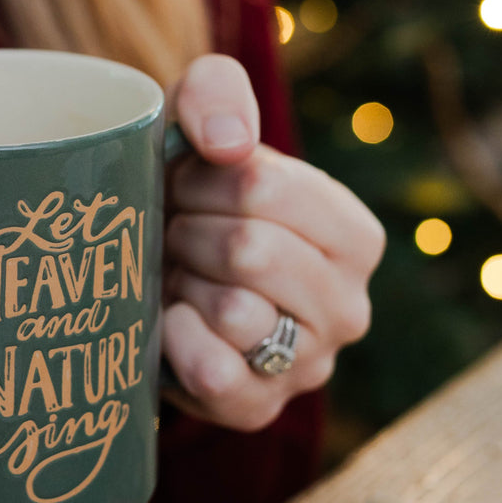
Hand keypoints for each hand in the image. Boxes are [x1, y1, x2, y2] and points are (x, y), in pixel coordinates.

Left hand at [161, 55, 384, 430]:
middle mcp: (348, 306)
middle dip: (188, 234)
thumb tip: (228, 143)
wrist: (148, 279)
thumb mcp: (199, 127)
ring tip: (179, 278)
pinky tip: (171, 322)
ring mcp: (308, 366)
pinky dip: (176, 341)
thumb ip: (216, 93)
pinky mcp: (258, 409)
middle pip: (249, 250)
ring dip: (182, 286)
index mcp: (353, 235)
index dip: (200, 181)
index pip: (265, 187)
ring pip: (235, 312)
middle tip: (175, 235)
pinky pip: (216, 374)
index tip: (184, 185)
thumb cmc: (186, 201)